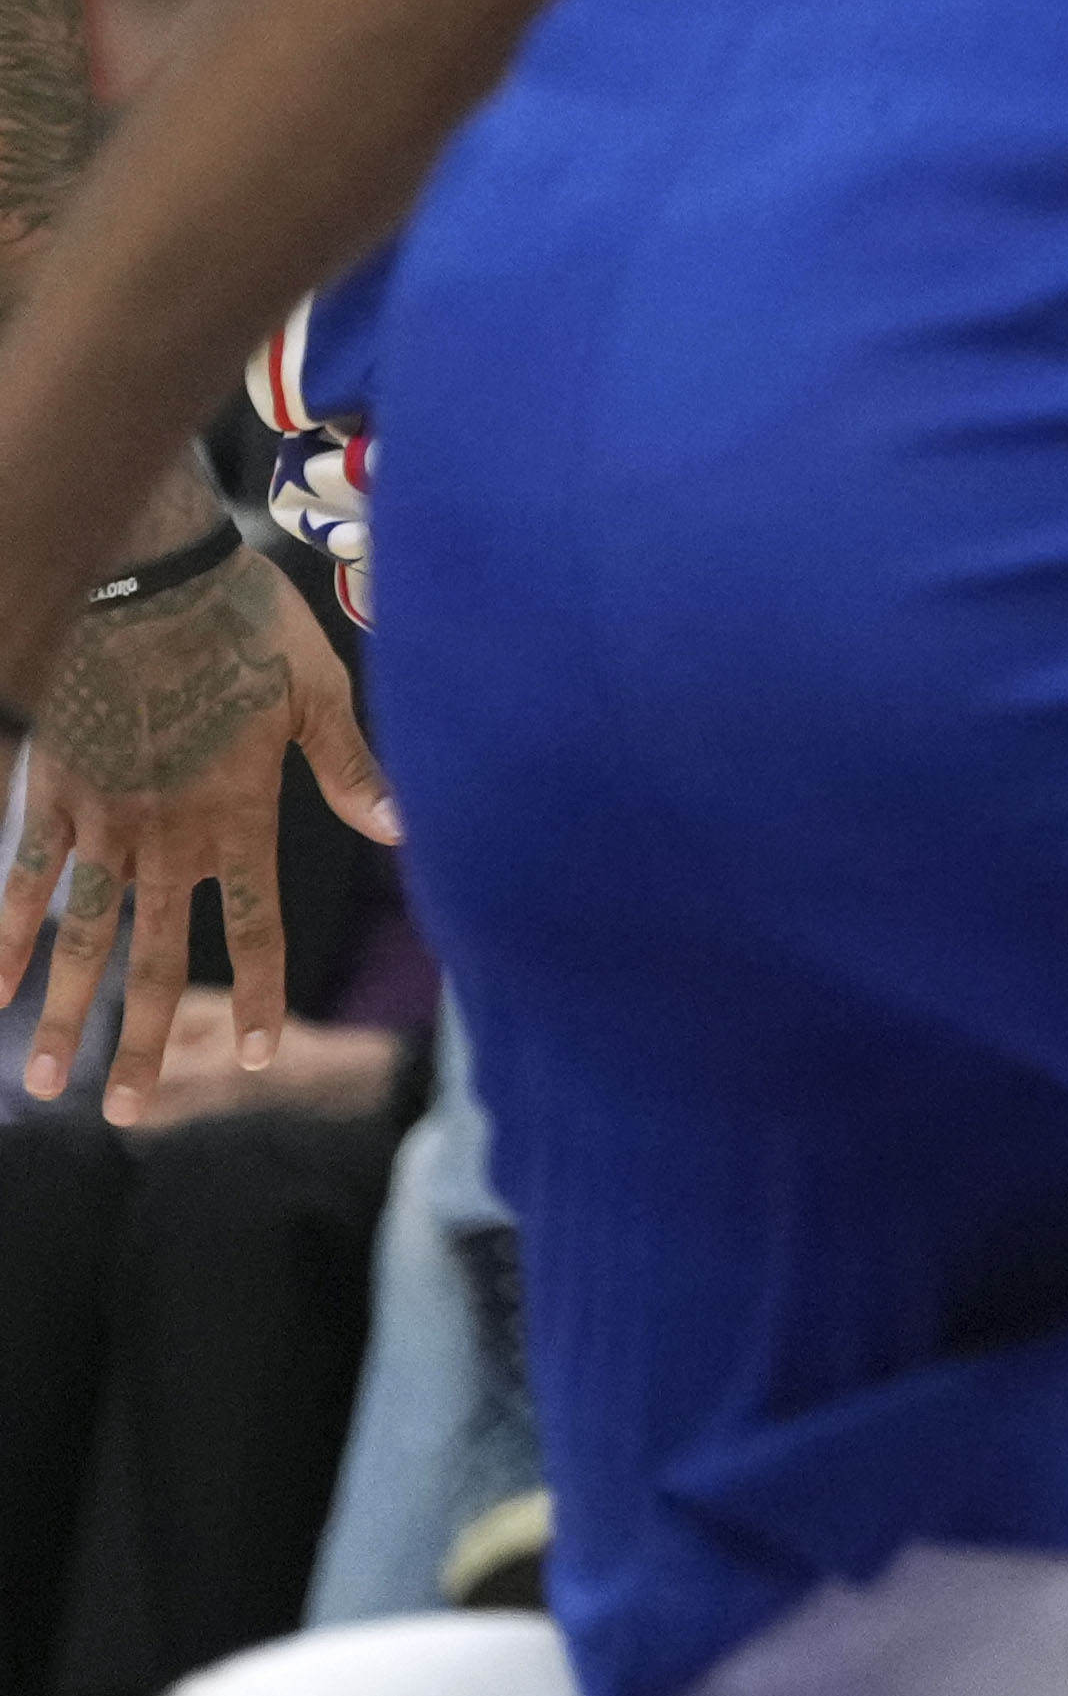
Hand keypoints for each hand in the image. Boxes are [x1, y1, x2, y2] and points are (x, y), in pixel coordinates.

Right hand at [7, 540, 384, 1121]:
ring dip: (61, 1014)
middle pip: (159, 958)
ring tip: (44, 1084)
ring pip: (80, 940)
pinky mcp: (51, 796)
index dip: (264, 994)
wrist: (152, 581)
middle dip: (146, 1039)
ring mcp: (102, 823)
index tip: (261, 1058)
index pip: (257, 927)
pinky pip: (16, 883)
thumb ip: (348, 770)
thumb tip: (402, 831)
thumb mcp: (317, 693)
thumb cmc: (246, 626)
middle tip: (127, 1113)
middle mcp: (169, 836)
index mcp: (240, 816)